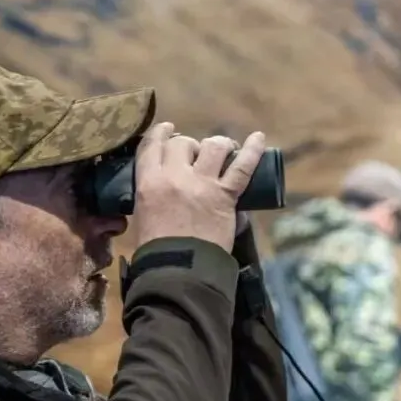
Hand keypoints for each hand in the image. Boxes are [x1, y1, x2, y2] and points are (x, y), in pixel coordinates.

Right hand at [132, 123, 265, 253]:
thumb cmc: (156, 251)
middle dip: (190, 145)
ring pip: (213, 147)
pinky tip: (258, 138)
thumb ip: (151, 197)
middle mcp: (175, 177)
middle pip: (183, 143)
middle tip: (196, 155)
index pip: (152, 146)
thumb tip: (161, 192)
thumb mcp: (142, 217)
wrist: (179, 270)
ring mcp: (202, 184)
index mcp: (149, 182)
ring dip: (218, 145)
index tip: (168, 130)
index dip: (161, 133)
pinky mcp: (225, 196)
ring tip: (223, 150)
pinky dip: (252, 150)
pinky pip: (243, 167)